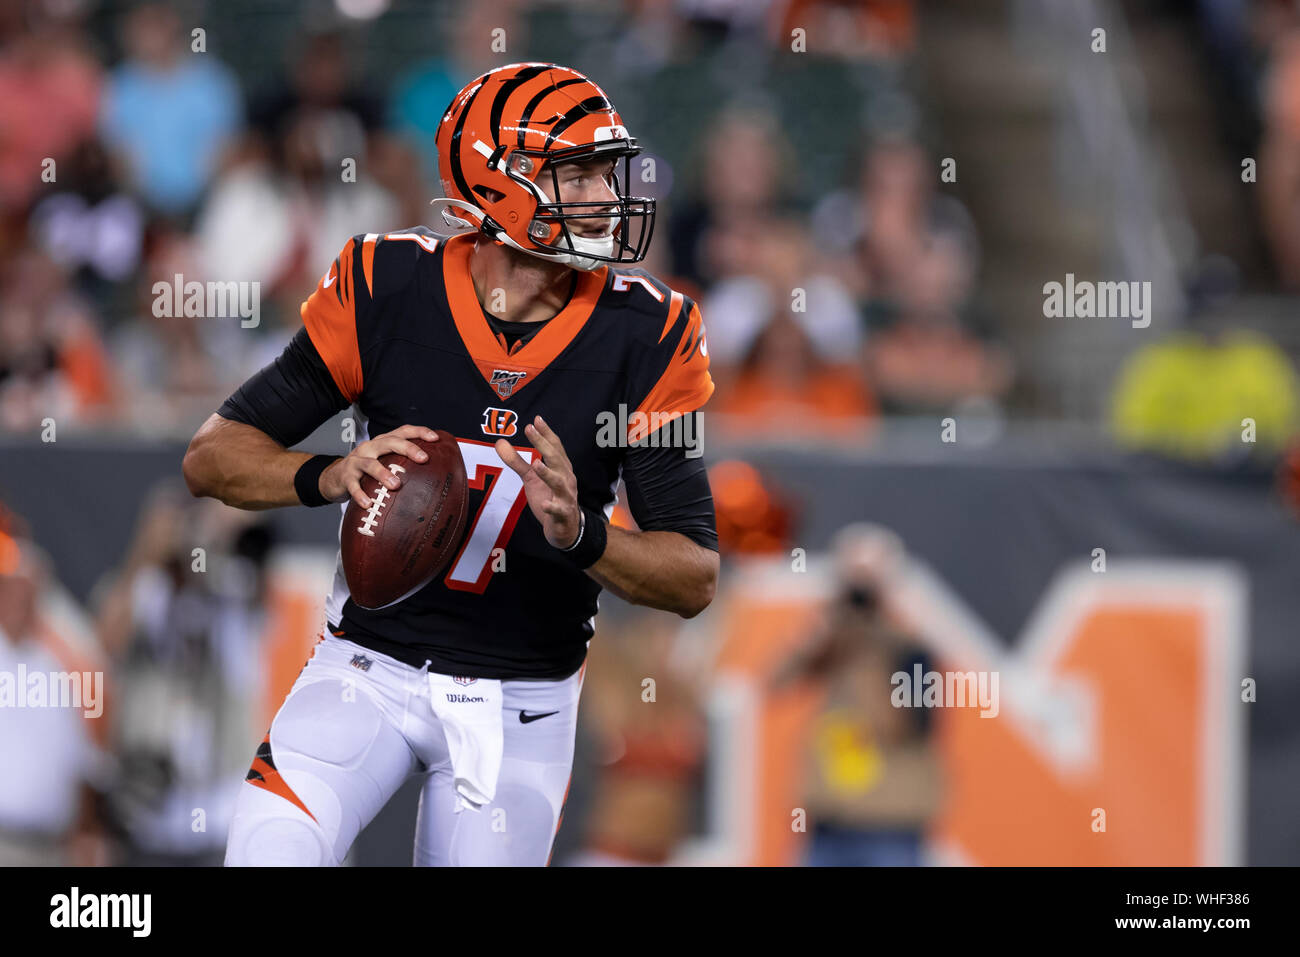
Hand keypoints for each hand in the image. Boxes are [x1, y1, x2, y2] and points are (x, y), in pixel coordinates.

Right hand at [321, 425, 436, 508]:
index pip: (403, 431)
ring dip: (383, 473)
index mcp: (383, 442)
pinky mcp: (345, 476)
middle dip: (408, 448)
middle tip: (423, 458)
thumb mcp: (385, 462)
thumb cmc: (366, 470)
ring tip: (396, 485)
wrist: (335, 477)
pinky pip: (353, 485)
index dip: (419, 432)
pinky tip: (368, 503)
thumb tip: (435, 475)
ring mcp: (356, 461)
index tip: (435, 438)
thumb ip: (403, 464)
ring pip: (370, 463)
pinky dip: (360, 494)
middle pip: (389, 442)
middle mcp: (370, 447)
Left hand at [495, 415, 579, 548]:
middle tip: (530, 430)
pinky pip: (558, 510)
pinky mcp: (562, 514)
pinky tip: (544, 505)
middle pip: (556, 459)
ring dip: (548, 474)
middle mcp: (565, 478)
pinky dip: (552, 508)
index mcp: (560, 468)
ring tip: (536, 464)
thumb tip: (499, 442)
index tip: (536, 419)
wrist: (565, 527)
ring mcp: (565, 496)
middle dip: (544, 444)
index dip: (546, 433)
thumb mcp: (530, 478)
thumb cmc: (550, 497)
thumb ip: (516, 461)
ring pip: (558, 483)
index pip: (554, 447)